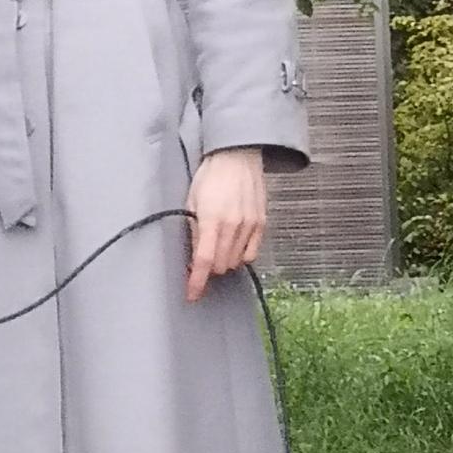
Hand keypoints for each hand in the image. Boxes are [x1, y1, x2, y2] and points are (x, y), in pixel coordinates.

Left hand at [185, 148, 266, 301]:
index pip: (204, 261)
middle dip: (208, 268)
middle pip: (220, 265)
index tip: (192, 295)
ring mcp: (250, 225)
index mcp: (211, 219)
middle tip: (200, 260)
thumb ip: (193, 231)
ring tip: (216, 246)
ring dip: (223, 261)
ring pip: (235, 261)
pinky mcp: (261, 223)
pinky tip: (232, 246)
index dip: (197, 282)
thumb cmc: (210, 176)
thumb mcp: (191, 202)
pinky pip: (252, 253)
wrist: (236, 156)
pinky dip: (240, 255)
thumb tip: (193, 257)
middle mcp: (233, 225)